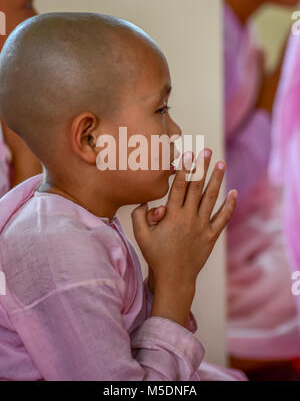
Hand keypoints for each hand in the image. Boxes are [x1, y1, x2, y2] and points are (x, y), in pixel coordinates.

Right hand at [132, 149, 237, 290]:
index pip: (179, 186)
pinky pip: (223, 218)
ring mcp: (202, 226)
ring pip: (211, 198)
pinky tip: (234, 193)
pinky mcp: (211, 236)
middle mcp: (189, 218)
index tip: (187, 154)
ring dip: (216, 179)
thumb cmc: (155, 255)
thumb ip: (139, 215)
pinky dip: (229, 206)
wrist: (174, 278)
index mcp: (172, 215)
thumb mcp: (140, 235)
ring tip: (221, 163)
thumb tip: (144, 200)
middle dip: (201, 167)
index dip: (183, 169)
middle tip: (206, 150)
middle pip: (197, 187)